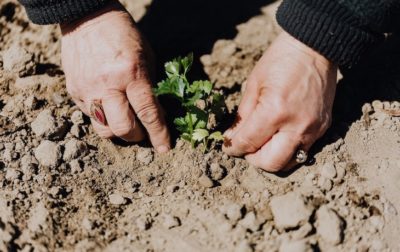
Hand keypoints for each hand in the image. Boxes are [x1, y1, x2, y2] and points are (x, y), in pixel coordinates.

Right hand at [60, 1, 169, 151]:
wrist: (87, 18)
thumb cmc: (124, 36)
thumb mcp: (147, 57)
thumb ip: (151, 88)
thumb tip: (158, 116)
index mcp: (131, 73)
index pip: (147, 112)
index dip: (159, 134)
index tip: (165, 148)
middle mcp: (107, 85)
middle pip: (123, 128)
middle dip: (138, 137)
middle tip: (143, 132)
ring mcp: (87, 90)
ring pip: (104, 130)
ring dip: (119, 132)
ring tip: (126, 121)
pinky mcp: (74, 91)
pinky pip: (90, 117)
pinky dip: (104, 118)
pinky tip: (110, 106)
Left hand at [223, 32, 336, 171]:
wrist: (315, 48)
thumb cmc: (280, 60)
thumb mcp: (254, 84)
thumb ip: (242, 116)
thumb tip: (232, 139)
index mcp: (275, 111)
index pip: (248, 144)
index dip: (233, 148)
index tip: (228, 146)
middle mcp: (296, 126)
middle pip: (270, 163)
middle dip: (253, 159)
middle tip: (246, 148)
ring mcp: (313, 129)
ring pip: (289, 163)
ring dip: (271, 158)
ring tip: (263, 143)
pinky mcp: (323, 128)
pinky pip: (303, 150)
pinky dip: (287, 149)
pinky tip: (279, 135)